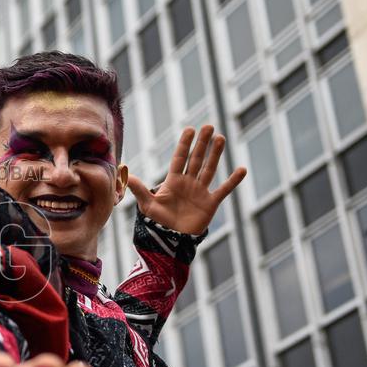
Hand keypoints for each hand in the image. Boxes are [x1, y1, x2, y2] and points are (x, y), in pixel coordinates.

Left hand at [126, 125, 246, 234]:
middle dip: (202, 143)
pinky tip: (241, 169)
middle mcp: (188, 183)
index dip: (185, 144)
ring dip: (215, 154)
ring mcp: (200, 192)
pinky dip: (233, 181)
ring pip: (209, 169)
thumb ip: (138, 188)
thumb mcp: (147, 204)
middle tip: (208, 127)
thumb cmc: (158, 222)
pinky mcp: (210, 203)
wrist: (171, 239)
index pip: (180, 158)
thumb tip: (124, 172)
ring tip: (220, 138)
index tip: (190, 129)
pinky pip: (224, 190)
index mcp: (173, 181)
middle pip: (196, 159)